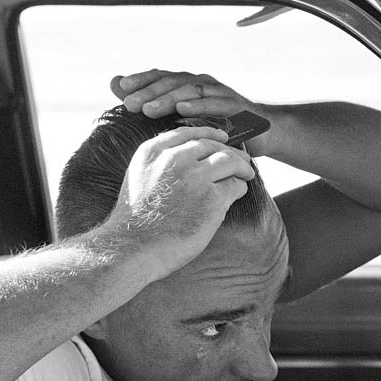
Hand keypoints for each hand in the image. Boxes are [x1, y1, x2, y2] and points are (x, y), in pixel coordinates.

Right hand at [103, 126, 256, 278]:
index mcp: (153, 152)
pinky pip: (235, 185)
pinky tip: (237, 194)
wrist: (133, 248)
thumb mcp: (140, 179)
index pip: (187, 133)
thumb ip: (160, 163)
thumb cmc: (137, 222)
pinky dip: (239, 188)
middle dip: (231, 152)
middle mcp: (174, 159)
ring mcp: (194, 177)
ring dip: (242, 167)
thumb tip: (192, 157)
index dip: (209, 133)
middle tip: (243, 160)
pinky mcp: (212, 198)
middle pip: (212, 146)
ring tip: (247, 174)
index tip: (222, 137)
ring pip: (229, 161)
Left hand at [111, 70, 274, 155]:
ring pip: (190, 90)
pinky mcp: (237, 106)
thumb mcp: (186, 116)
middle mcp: (203, 84)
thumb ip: (153, 101)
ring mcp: (221, 93)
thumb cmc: (221, 125)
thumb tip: (115, 85)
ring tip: (148, 109)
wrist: (264, 132)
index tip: (120, 88)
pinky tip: (183, 110)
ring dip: (168, 99)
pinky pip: (216, 104)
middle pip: (172, 82)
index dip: (141, 80)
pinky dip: (199, 106)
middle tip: (128, 104)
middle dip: (149, 92)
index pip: (161, 76)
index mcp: (189, 85)